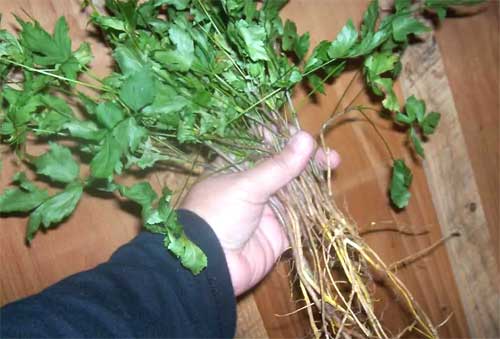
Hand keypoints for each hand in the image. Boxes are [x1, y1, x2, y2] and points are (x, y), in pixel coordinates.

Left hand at [180, 131, 339, 295]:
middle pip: (282, 168)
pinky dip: (314, 209)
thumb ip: (279, 165)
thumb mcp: (246, 185)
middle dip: (305, 160)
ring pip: (295, 191)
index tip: (304, 134)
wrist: (211, 267)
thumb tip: (307, 138)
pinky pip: (300, 219)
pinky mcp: (277, 233)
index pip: (262, 147)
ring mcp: (265, 211)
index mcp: (234, 169)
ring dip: (313, 181)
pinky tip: (328, 195)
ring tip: (333, 164)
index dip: (283, 139)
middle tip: (328, 154)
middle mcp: (250, 187)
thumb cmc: (219, 215)